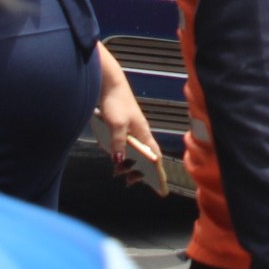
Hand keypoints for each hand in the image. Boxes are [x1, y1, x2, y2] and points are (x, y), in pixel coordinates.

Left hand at [94, 45, 159, 176]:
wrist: (108, 84)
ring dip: (129, 164)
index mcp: (143, 132)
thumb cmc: (116, 102)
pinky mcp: (122, 128)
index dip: (158, 170)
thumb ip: (118, 143)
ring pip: (135, 152)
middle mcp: (140, 132)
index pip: (155, 155)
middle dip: (140, 170)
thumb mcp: (116, 125)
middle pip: (145, 156)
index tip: (159, 184)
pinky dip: (122, 156)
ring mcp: (131, 130)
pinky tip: (115, 161)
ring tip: (119, 173)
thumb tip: (120, 162)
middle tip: (130, 181)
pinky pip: (125, 146)